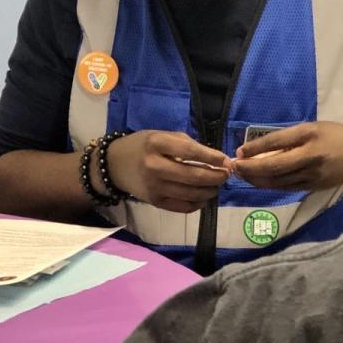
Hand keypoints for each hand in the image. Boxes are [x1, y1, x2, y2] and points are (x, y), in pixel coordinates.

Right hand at [106, 131, 231, 212]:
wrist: (116, 165)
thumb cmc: (144, 146)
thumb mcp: (162, 135)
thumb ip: (187, 145)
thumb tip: (217, 159)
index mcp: (157, 144)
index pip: (190, 152)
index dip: (212, 157)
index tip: (227, 160)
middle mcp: (154, 166)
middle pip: (193, 176)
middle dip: (216, 176)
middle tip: (227, 174)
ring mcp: (154, 187)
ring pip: (191, 193)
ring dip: (210, 190)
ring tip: (217, 184)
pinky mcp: (155, 202)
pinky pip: (183, 207)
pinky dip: (198, 203)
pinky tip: (204, 197)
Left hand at [233, 122, 342, 191]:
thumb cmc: (335, 135)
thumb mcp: (313, 128)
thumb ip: (289, 138)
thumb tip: (260, 149)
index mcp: (310, 136)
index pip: (276, 142)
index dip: (255, 149)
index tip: (239, 152)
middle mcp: (310, 157)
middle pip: (274, 166)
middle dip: (250, 169)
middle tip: (233, 167)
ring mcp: (312, 176)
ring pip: (277, 181)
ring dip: (256, 179)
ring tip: (241, 175)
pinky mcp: (313, 187)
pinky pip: (286, 188)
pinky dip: (269, 185)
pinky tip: (258, 182)